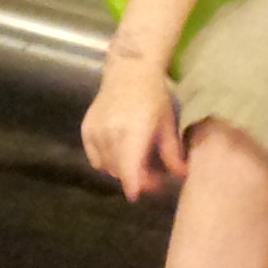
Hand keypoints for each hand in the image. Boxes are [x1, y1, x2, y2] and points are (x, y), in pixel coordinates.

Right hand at [81, 54, 187, 201]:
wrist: (129, 72)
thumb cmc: (154, 96)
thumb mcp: (167, 124)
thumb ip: (172, 152)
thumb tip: (181, 176)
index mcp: (133, 131)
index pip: (128, 167)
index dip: (133, 185)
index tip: (137, 195)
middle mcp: (110, 133)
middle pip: (119, 170)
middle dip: (136, 178)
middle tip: (153, 177)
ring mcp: (95, 131)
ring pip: (107, 166)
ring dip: (122, 170)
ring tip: (137, 163)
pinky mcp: (86, 129)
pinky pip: (95, 158)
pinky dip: (106, 162)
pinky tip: (120, 154)